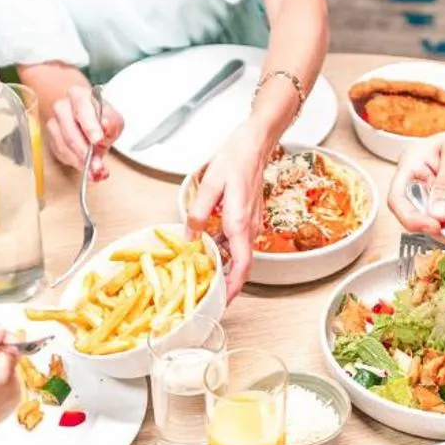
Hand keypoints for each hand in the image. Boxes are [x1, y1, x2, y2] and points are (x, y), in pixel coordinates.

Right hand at [46, 82, 123, 181]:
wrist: (85, 118)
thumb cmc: (99, 117)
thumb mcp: (112, 117)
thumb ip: (111, 123)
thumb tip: (105, 127)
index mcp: (78, 95)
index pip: (82, 108)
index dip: (90, 126)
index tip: (97, 140)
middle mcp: (62, 107)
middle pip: (70, 131)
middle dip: (85, 151)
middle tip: (97, 165)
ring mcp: (53, 123)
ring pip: (64, 145)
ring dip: (80, 161)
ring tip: (95, 172)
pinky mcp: (51, 139)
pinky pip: (61, 154)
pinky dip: (75, 164)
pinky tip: (86, 169)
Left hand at [185, 125, 266, 298]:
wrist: (255, 143)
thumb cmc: (237, 158)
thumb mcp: (209, 184)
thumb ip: (197, 213)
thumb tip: (189, 236)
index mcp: (240, 222)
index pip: (243, 265)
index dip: (233, 287)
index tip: (222, 300)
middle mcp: (250, 226)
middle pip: (241, 265)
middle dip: (225, 282)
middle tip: (205, 291)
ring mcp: (251, 223)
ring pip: (238, 253)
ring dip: (223, 265)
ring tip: (200, 270)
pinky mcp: (248, 218)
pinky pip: (237, 241)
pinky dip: (223, 249)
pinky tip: (205, 245)